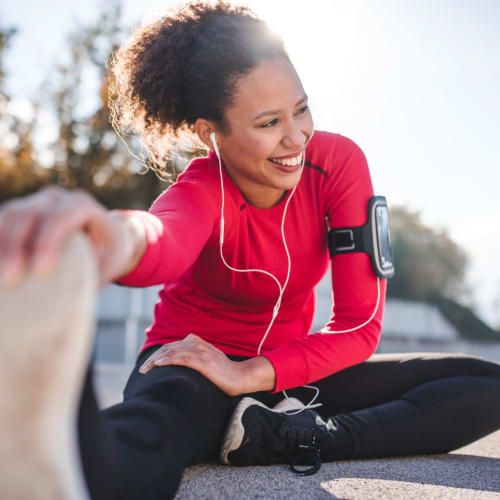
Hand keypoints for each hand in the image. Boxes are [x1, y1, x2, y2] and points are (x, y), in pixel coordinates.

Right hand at [0, 186, 139, 287]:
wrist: (105, 234)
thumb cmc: (108, 253)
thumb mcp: (110, 264)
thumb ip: (94, 277)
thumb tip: (73, 305)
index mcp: (84, 207)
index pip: (63, 217)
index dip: (49, 241)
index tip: (40, 272)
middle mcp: (57, 199)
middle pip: (29, 214)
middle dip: (15, 245)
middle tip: (11, 279)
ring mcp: (35, 201)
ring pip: (10, 214)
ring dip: (1, 243)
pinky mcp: (19, 212)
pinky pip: (1, 221)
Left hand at [139, 333, 247, 395]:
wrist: (240, 377)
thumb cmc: (224, 374)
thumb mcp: (207, 361)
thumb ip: (195, 358)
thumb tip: (179, 366)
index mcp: (197, 342)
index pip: (172, 345)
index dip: (158, 354)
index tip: (148, 365)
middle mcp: (197, 344)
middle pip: (169, 347)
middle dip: (153, 357)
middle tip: (142, 370)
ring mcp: (201, 352)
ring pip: (172, 351)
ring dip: (155, 360)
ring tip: (145, 369)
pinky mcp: (203, 361)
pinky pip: (181, 358)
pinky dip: (168, 360)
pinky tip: (158, 364)